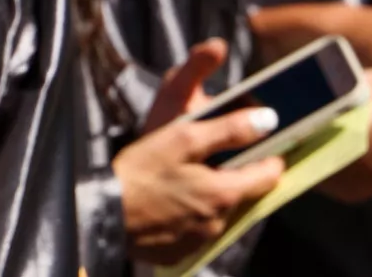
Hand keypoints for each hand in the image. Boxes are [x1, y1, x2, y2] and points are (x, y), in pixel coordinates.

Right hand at [116, 39, 285, 264]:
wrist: (101, 213)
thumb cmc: (140, 171)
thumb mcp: (183, 137)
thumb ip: (229, 129)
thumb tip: (269, 120)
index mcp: (225, 193)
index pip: (270, 175)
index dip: (270, 155)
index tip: (264, 141)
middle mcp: (219, 222)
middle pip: (241, 193)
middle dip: (232, 173)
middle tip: (207, 154)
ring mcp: (199, 241)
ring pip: (217, 211)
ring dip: (208, 194)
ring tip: (180, 176)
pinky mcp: (179, 252)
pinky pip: (195, 229)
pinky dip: (188, 213)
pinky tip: (167, 200)